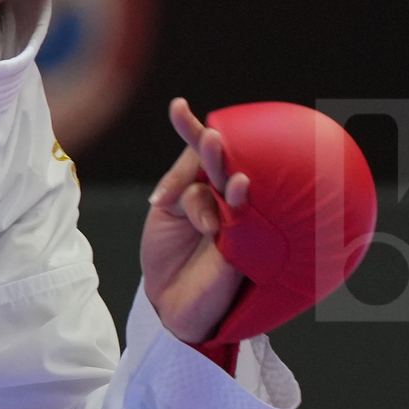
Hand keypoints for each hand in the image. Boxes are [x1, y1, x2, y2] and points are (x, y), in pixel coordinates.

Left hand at [141, 97, 251, 344]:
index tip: (178, 106)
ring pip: (230, 186)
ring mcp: (235, 219)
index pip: (197, 153)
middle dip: (211, 146)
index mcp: (200, 186)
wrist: (170, 302)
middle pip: (219, 164)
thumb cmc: (167, 254)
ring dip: (221, 167)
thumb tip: (202, 182)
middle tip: (207, 134)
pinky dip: (236, 199)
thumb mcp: (164, 212)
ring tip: (214, 146)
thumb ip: (179, 188)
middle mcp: (221, 199)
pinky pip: (243, 216)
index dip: (189, 128)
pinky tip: (238, 185)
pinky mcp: (244, 244)